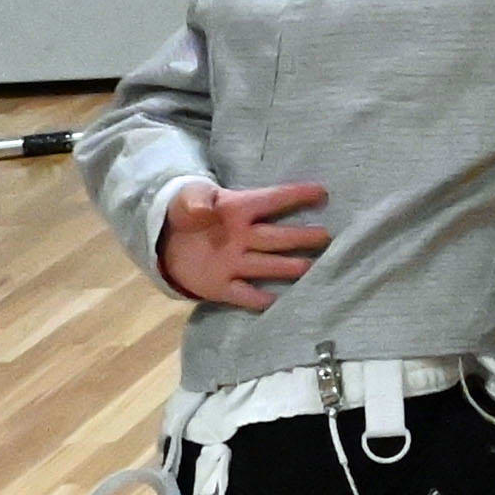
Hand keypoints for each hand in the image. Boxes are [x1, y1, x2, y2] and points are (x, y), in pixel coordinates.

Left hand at [160, 177, 329, 309]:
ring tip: (310, 268)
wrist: (168, 240)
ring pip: (267, 265)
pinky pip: (244, 293)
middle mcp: (243, 236)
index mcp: (239, 209)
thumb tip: (204, 209)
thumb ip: (195, 200)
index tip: (322, 193)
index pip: (271, 200)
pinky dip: (259, 298)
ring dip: (288, 267)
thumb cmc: (187, 211)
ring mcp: (234, 262)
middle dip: (301, 236)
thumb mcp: (186, 197)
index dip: (295, 195)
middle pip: (277, 237)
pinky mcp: (221, 285)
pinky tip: (275, 301)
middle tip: (326, 236)